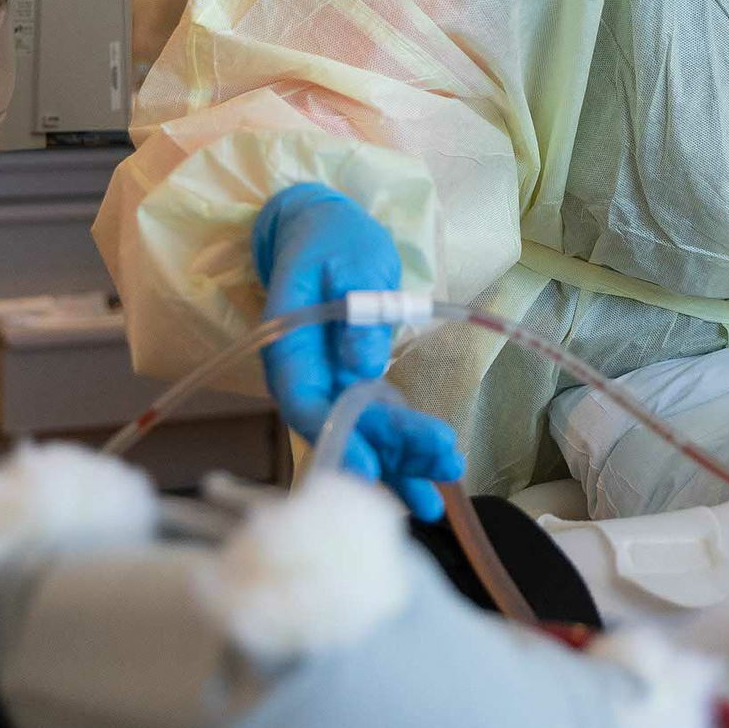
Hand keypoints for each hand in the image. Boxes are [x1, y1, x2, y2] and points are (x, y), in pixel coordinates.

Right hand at [252, 183, 461, 519]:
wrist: (325, 227)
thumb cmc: (335, 238)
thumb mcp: (351, 258)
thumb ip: (357, 306)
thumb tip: (363, 362)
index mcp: (290, 346)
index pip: (306, 403)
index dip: (337, 439)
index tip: (370, 468)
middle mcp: (305, 375)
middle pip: (340, 428)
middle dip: (384, 460)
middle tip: (429, 493)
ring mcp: (329, 383)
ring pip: (362, 433)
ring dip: (398, 466)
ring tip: (438, 500)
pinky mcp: (354, 384)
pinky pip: (378, 421)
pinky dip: (404, 448)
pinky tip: (435, 477)